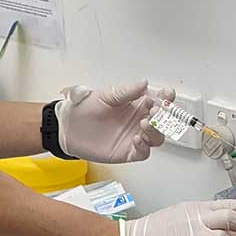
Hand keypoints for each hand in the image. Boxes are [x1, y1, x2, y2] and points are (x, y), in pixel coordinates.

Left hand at [56, 81, 174, 163]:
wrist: (68, 128)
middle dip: (163, 116)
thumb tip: (144, 83)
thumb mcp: (106, 95)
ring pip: (157, 137)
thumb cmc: (84, 109)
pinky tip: (137, 139)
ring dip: (155, 131)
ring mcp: (135, 136)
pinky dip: (144, 147)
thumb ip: (126, 91)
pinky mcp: (128, 152)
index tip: (167, 95)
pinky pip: (143, 152)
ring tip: (144, 124)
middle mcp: (138, 120)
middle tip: (154, 112)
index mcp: (136, 104)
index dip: (166, 98)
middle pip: (162, 121)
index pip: (159, 101)